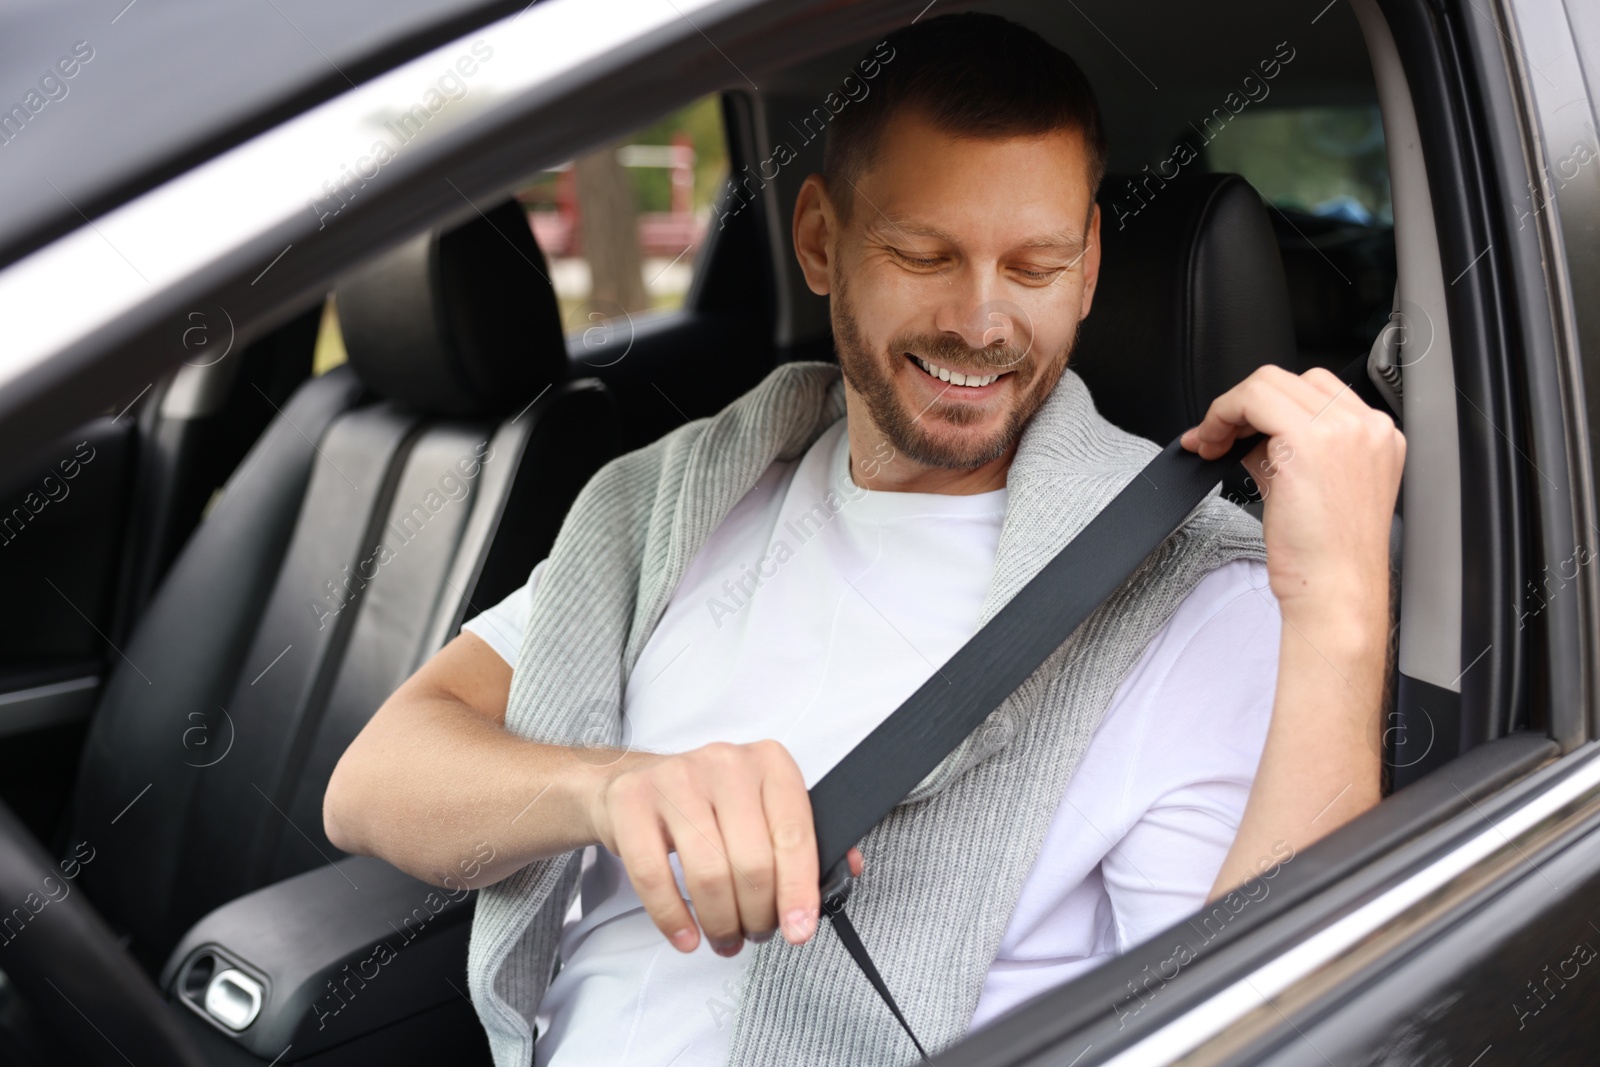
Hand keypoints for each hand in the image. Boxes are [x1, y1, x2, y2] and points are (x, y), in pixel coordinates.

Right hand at [588, 739, 863, 955]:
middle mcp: (725, 763)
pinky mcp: (631, 803)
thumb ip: (806, 837)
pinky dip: (673, 918)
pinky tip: (686, 935)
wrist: (636, 781)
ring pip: (708, 873)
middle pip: (752, 862)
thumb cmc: (712, 801)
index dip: (799, 890)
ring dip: (720, 922)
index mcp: (769, 763)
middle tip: (756, 933)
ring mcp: (675, 779)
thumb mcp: (764, 805)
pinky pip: (654, 876)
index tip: (800, 930)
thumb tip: (848, 870)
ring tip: (724, 936)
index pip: (794, 834)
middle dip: (758, 914)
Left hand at [1180, 365, 1404, 623]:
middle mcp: (1368, 426)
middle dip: (1246, 404)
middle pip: (1292, 379)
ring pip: (1268, 382)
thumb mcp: (1313, 488)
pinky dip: (1222, 415)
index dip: (1268, 406)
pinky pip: (1252, 399)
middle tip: (1218, 437)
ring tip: (1212, 442)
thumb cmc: (1325, 556)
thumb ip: (1288, 450)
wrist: (1337, 591)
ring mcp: (1344, 429)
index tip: (1239, 430)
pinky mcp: (1310, 441)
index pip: (1317, 390)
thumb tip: (1247, 434)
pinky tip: (1211, 444)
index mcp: (1379, 436)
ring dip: (1230, 408)